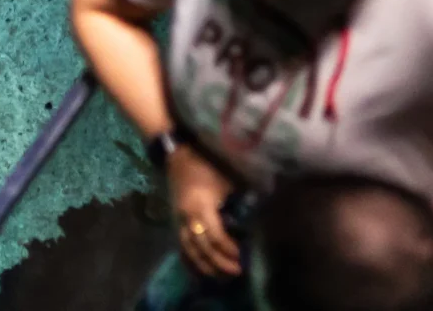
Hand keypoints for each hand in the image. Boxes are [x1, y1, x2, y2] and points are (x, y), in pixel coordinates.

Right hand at [167, 143, 240, 277]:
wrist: (178, 155)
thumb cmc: (206, 164)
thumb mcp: (227, 179)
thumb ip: (240, 200)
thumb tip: (257, 217)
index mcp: (201, 206)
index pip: (215, 236)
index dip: (228, 249)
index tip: (242, 257)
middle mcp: (187, 218)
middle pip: (202, 248)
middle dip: (219, 262)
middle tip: (237, 272)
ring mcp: (178, 221)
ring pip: (189, 251)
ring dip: (205, 266)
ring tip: (221, 277)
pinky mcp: (175, 222)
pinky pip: (181, 247)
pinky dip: (190, 261)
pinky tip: (200, 271)